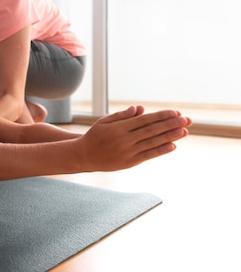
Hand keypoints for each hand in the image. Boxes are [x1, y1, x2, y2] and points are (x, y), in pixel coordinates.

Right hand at [77, 105, 191, 171]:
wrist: (83, 156)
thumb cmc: (95, 136)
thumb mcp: (104, 122)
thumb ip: (122, 115)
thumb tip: (139, 109)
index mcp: (118, 127)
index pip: (144, 120)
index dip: (161, 116)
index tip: (175, 112)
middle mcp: (124, 139)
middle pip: (152, 130)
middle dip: (171, 124)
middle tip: (187, 120)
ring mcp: (127, 152)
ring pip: (152, 142)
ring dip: (170, 136)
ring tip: (184, 131)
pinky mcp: (129, 162)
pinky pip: (148, 155)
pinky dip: (161, 150)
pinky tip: (172, 145)